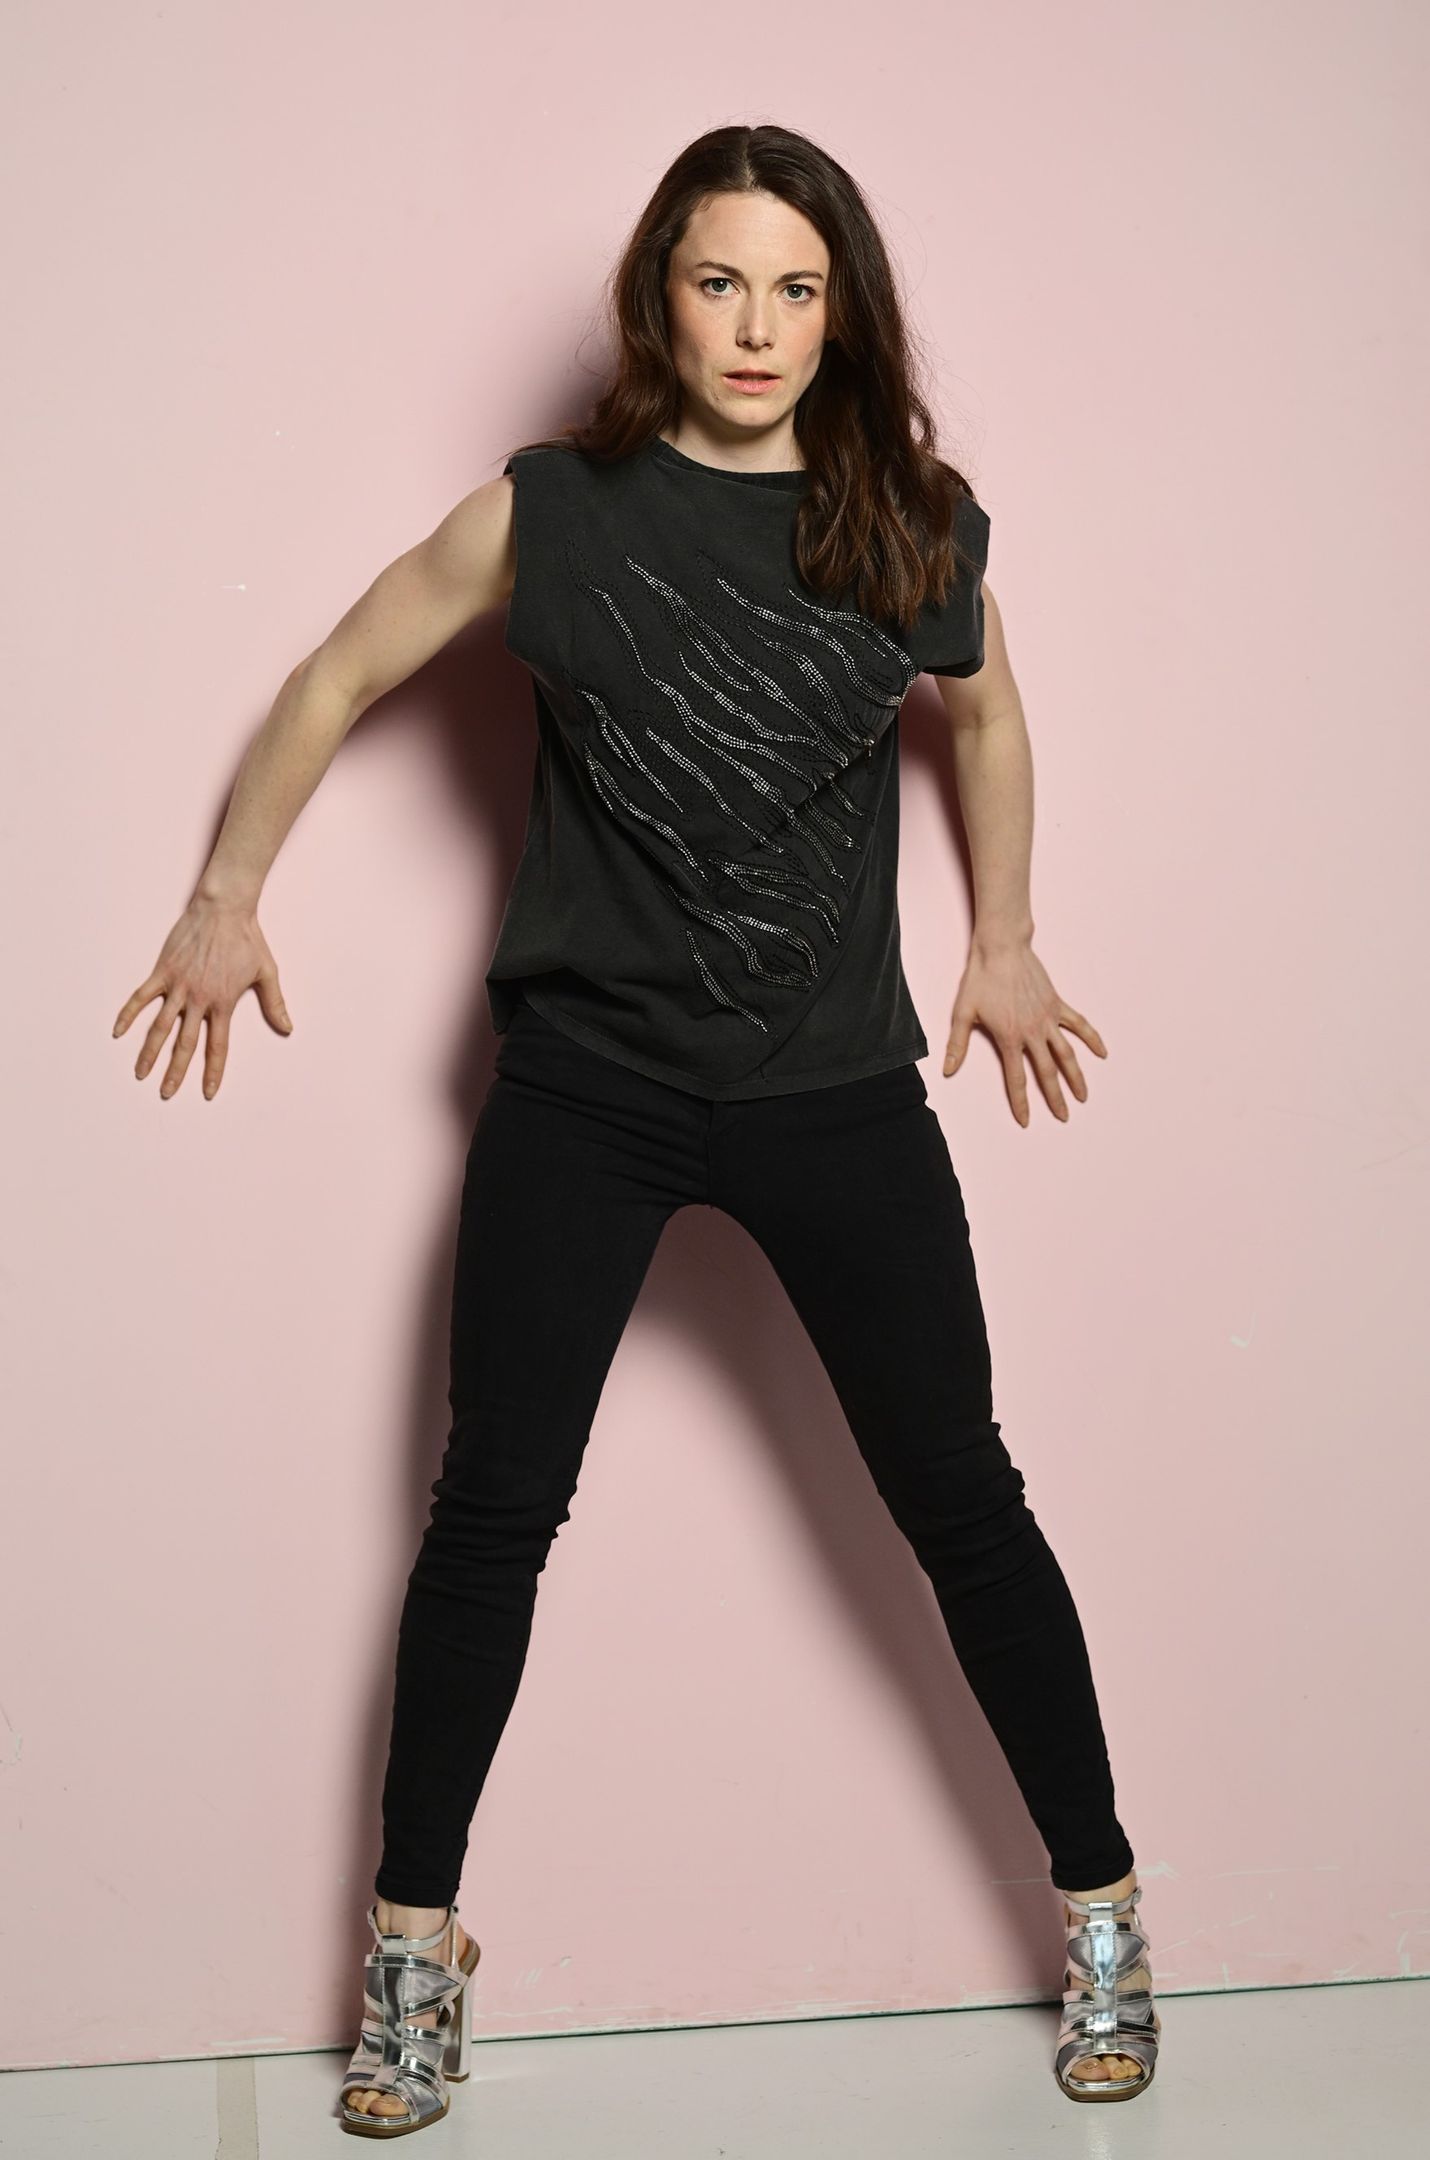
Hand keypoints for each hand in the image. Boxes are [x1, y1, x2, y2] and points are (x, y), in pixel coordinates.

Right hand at [112, 895, 293, 1100]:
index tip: (207, 1092)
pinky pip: (141, 997)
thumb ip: (274, 1004)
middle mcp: (199, 999)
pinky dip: (128, 1014)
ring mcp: (178, 986)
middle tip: (166, 1093)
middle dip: (176, 1072)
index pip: (217, 1046)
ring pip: (159, 1026)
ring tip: (140, 1074)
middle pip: (185, 1044)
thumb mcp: (266, 972)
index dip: (212, 1071)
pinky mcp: (163, 971)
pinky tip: (117, 1032)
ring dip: (149, 1052)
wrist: (224, 909)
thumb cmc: (247, 939)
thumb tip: (288, 1028)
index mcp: (224, 1003)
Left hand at [941, 939, 1105, 1125]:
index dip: (1021, 1102)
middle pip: (1047, 1072)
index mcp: (1009, 1038)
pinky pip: (1079, 1025)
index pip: (1016, 1079)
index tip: (1026, 1120)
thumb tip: (947, 1070)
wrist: (1001, 949)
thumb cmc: (981, 979)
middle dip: (1055, 1098)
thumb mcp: (962, 1013)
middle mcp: (1033, 1032)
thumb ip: (957, 1045)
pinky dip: (1092, 1039)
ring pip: (1067, 1054)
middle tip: (1064, 1116)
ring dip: (1077, 1077)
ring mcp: (1048, 1018)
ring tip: (1084, 1096)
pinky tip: (1102, 1053)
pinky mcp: (1057, 1005)